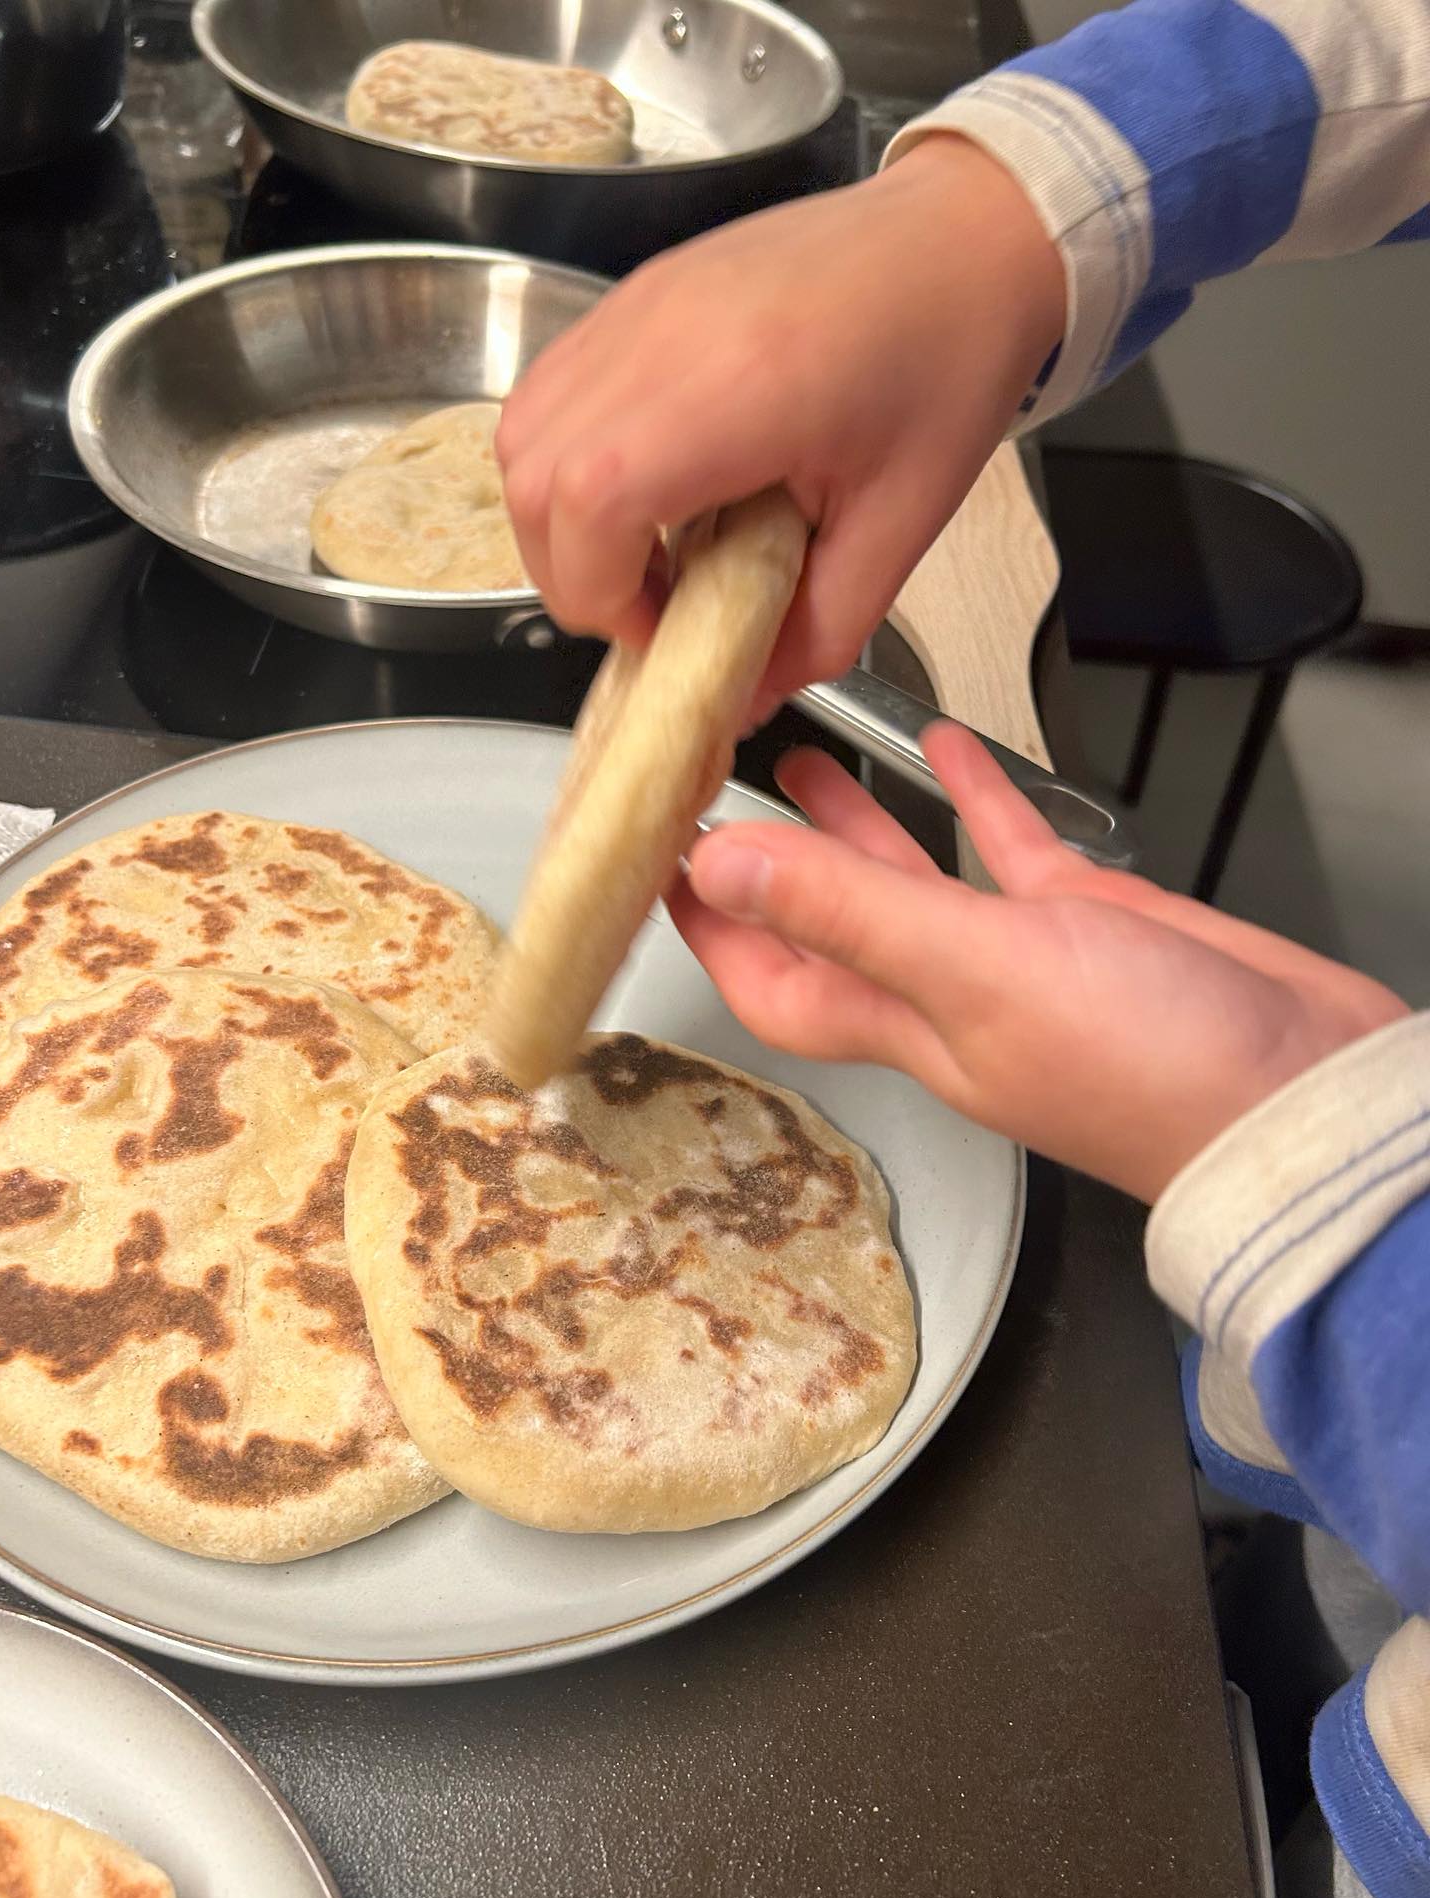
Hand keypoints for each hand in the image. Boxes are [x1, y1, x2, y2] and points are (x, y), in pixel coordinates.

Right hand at [496, 136, 1063, 696]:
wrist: (964, 237)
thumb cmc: (947, 365)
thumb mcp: (900, 527)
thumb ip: (818, 631)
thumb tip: (746, 700)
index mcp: (734, 392)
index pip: (587, 506)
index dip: (603, 595)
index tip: (663, 629)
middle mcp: (661, 337)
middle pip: (531, 478)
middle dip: (571, 572)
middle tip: (651, 606)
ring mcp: (638, 307)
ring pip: (522, 434)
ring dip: (558, 518)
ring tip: (643, 552)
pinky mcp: (636, 296)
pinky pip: (552, 390)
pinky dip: (569, 461)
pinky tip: (646, 487)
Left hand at [669, 729, 1407, 1201]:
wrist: (1297, 1093)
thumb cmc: (1150, 1069)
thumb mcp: (974, 972)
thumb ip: (851, 913)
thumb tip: (725, 870)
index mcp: (904, 1024)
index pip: (772, 980)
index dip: (710, 930)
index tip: (658, 865)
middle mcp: (947, 995)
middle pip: (830, 923)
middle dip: (770, 864)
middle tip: (720, 797)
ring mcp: (1018, 957)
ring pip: (913, 879)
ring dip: (855, 824)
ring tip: (806, 757)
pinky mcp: (1085, 922)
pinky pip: (1008, 849)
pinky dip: (974, 797)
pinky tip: (946, 745)